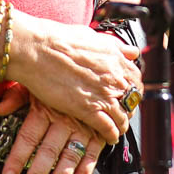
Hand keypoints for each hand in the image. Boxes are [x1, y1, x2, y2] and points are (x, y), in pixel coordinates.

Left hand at [0, 88, 103, 173]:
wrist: (96, 72)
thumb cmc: (59, 81)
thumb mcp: (36, 82)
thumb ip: (17, 95)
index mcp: (46, 107)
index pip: (29, 135)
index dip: (17, 156)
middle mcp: (65, 119)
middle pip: (48, 150)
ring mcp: (84, 127)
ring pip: (70, 156)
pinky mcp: (99, 134)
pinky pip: (92, 155)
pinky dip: (84, 173)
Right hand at [8, 17, 140, 144]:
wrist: (38, 49)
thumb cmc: (59, 39)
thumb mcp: (93, 36)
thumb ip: (115, 46)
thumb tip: (132, 51)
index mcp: (116, 58)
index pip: (135, 78)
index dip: (132, 88)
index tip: (127, 92)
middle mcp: (114, 77)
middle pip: (132, 99)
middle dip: (129, 106)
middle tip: (123, 111)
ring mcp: (103, 94)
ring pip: (123, 116)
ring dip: (122, 124)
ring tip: (118, 128)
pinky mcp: (88, 109)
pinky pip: (108, 127)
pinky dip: (111, 135)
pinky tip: (109, 138)